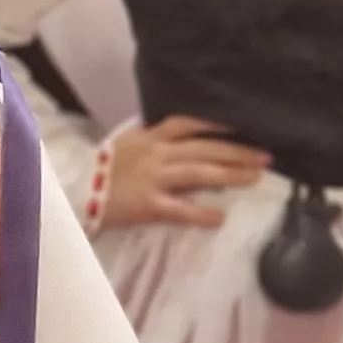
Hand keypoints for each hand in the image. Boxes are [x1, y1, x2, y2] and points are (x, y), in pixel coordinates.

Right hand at [99, 117, 271, 229]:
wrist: (77, 189)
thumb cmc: (106, 167)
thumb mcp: (131, 143)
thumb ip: (157, 138)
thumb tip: (188, 136)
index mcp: (153, 137)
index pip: (190, 124)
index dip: (219, 124)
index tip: (245, 126)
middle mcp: (158, 154)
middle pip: (205, 149)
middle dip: (238, 151)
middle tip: (265, 156)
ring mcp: (154, 178)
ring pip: (199, 173)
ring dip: (230, 175)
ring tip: (255, 177)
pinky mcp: (149, 204)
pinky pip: (180, 210)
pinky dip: (201, 214)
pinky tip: (220, 218)